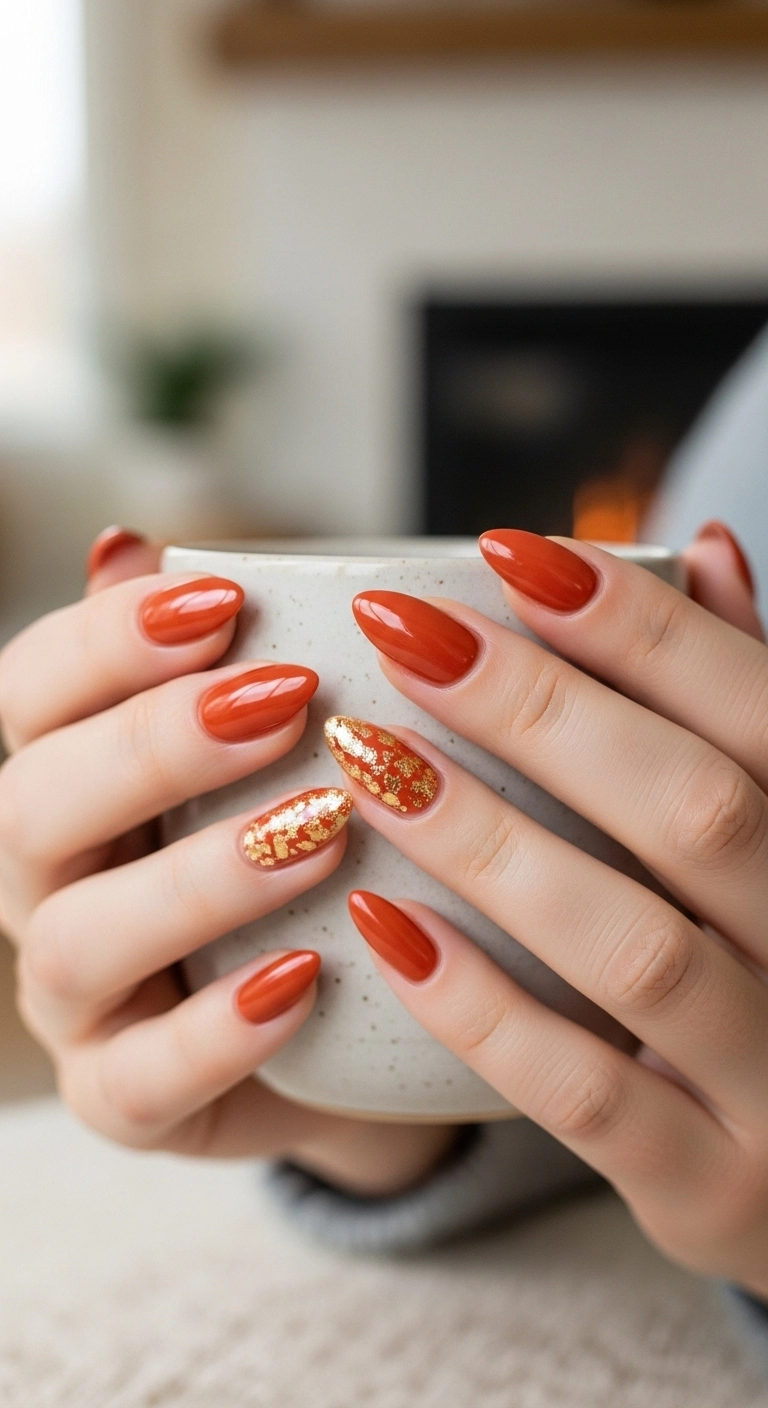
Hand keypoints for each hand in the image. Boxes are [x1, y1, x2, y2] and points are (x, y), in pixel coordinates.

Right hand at [0, 529, 451, 1194]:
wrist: (349, 1018)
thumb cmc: (302, 853)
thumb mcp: (268, 748)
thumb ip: (204, 656)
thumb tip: (131, 544)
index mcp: (65, 777)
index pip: (31, 692)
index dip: (110, 640)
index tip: (226, 600)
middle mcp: (45, 883)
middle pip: (31, 805)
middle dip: (151, 745)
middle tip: (285, 701)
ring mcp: (76, 1000)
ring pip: (76, 940)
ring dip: (195, 879)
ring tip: (320, 833)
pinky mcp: (126, 1099)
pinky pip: (140, 1082)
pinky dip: (216, 1031)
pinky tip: (302, 980)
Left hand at [333, 524, 767, 1293]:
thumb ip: (749, 707)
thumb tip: (711, 550)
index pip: (757, 710)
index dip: (639, 624)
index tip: (507, 553)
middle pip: (697, 810)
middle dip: (541, 711)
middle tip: (402, 635)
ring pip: (635, 948)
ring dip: (492, 843)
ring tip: (368, 761)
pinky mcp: (715, 1190)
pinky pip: (588, 1099)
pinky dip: (482, 1008)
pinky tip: (383, 926)